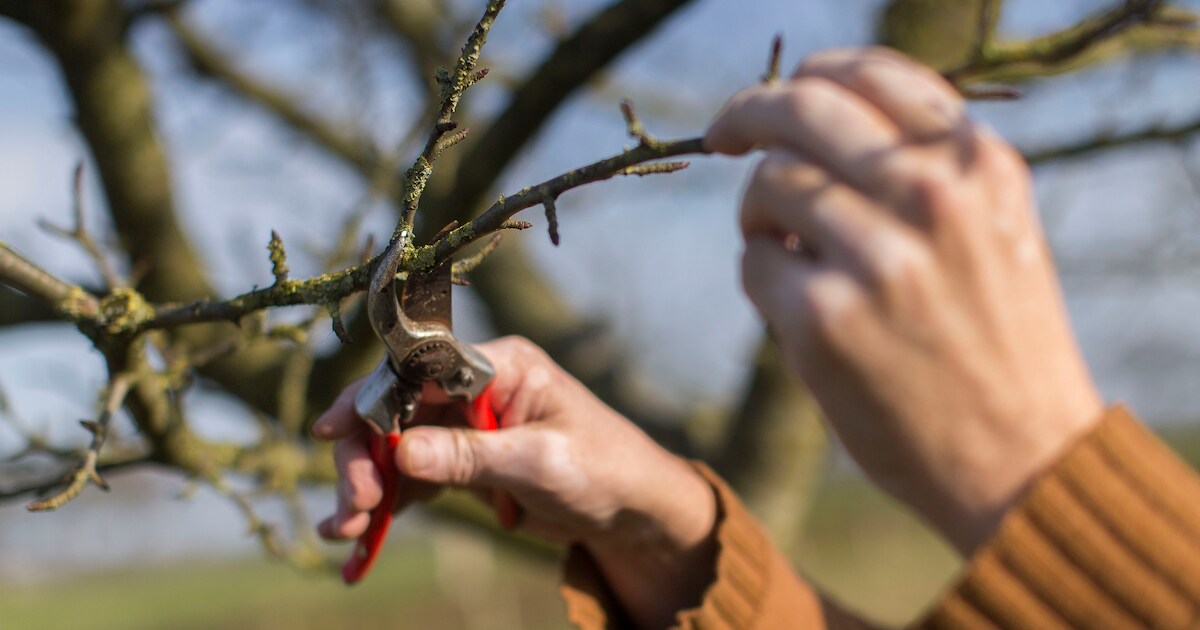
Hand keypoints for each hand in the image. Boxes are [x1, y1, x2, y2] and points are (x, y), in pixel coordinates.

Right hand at [313, 336, 715, 627]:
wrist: (634, 509)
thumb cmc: (604, 468)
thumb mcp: (540, 462)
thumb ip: (470, 456)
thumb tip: (401, 451)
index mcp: (498, 366)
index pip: (417, 370)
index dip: (370, 397)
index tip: (334, 431)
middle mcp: (473, 388)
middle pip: (394, 410)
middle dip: (365, 456)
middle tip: (352, 505)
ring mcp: (464, 426)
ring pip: (393, 448)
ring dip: (365, 485)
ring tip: (344, 530)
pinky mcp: (461, 463)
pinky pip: (410, 479)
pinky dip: (383, 504)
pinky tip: (357, 535)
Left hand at [707, 48, 1102, 553]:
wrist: (1023, 458)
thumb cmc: (999, 340)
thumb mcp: (994, 228)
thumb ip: (926, 166)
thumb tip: (813, 113)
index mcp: (978, 166)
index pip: (871, 74)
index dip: (807, 73)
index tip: (774, 95)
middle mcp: (932, 198)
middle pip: (802, 110)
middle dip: (748, 114)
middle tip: (722, 133)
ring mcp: (877, 258)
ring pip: (769, 185)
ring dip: (759, 213)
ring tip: (787, 250)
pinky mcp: (824, 320)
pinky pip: (754, 262)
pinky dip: (762, 276)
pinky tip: (799, 307)